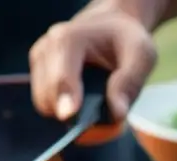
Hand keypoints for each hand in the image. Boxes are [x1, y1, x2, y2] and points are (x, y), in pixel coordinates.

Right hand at [29, 9, 157, 122]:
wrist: (107, 27)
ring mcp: (37, 61)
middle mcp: (46, 48)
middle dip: (71, 112)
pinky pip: (44, 104)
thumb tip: (117, 114)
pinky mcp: (35, 74)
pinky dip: (61, 108)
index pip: (62, 76)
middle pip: (47, 96)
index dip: (65, 98)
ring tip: (89, 99)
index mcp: (69, 39)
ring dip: (66, 111)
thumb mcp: (141, 55)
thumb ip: (130, 81)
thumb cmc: (125, 41)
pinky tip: (78, 97)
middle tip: (98, 110)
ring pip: (43, 104)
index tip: (69, 116)